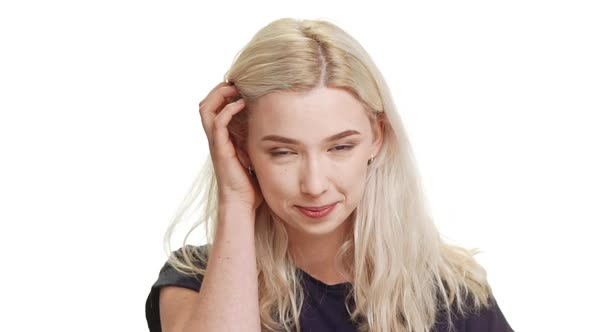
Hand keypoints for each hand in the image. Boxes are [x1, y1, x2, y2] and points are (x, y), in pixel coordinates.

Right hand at [198, 82, 262, 211]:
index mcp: (223, 137)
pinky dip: (227, 110)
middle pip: (206, 104)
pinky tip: (241, 104)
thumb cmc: (251, 181)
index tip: (242, 85)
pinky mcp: (221, 148)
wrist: (243, 202)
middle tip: (236, 83)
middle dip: (219, 89)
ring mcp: (217, 142)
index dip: (224, 93)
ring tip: (236, 88)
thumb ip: (258, 137)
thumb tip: (277, 122)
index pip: (215, 107)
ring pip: (206, 109)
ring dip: (220, 94)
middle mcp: (216, 137)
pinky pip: (217, 122)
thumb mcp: (255, 152)